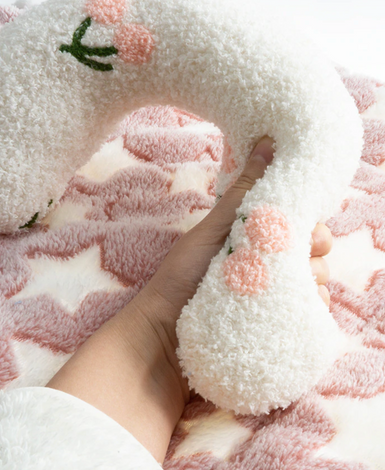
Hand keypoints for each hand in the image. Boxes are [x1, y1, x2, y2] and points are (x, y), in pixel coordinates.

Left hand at [47, 136, 331, 462]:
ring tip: (283, 292)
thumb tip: (266, 140)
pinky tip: (289, 313)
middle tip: (296, 263)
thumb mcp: (213, 231)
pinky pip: (304, 316)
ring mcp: (269, 299)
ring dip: (309, 286)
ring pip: (312, 286)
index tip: (307, 233)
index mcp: (251, 239)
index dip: (308, 225)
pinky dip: (304, 312)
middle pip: (310, 255)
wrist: (163, 337)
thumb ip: (243, 192)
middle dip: (312, 256)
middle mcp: (264, 267)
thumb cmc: (182, 278)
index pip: (296, 226)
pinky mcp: (271, 327)